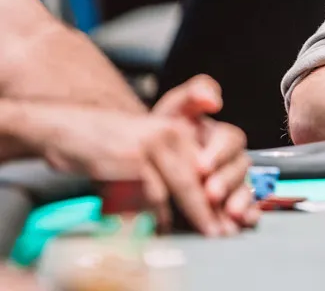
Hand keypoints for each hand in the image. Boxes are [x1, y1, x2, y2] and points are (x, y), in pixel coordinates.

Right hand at [38, 105, 226, 236]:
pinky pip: (147, 195)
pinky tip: (154, 224)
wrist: (69, 126)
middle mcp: (168, 134)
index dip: (213, 195)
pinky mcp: (129, 159)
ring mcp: (148, 146)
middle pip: (193, 180)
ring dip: (177, 216)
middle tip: (215, 230)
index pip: (203, 167)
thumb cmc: (110, 141)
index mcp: (177, 129)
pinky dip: (151, 214)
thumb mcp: (149, 143)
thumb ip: (173, 164)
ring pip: (172, 190)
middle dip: (204, 210)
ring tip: (181, 230)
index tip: (223, 216)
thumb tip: (197, 198)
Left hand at [153, 75, 259, 231]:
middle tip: (211, 194)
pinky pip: (249, 207)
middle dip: (227, 181)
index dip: (219, 153)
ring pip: (246, 188)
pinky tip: (244, 221)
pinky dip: (249, 214)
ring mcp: (234, 182)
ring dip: (241, 201)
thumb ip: (194, 94)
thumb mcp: (176, 108)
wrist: (150, 156)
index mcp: (221, 136)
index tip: (202, 166)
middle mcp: (231, 159)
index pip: (230, 139)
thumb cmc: (164, 132)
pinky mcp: (232, 202)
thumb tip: (214, 99)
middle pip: (240, 167)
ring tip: (230, 214)